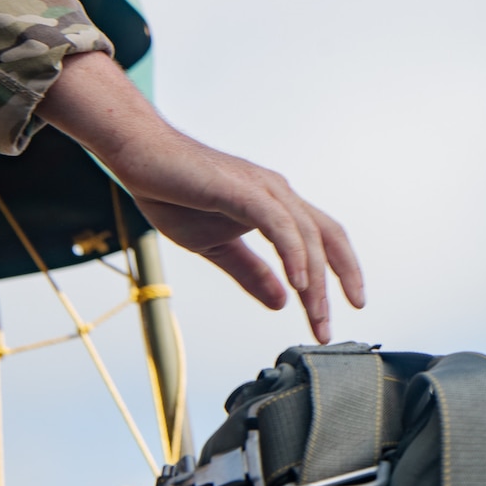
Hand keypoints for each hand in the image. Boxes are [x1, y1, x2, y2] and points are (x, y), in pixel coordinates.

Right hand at [40, 52, 364, 342]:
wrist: (138, 158)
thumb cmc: (174, 194)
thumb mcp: (218, 246)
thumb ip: (251, 273)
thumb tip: (282, 301)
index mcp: (278, 207)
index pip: (325, 240)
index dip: (343, 272)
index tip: (346, 308)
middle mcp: (280, 195)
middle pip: (326, 240)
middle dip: (335, 285)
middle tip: (327, 327)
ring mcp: (265, 189)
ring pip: (306, 236)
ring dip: (313, 280)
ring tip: (316, 313)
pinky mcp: (243, 190)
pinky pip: (278, 223)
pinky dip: (293, 253)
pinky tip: (297, 283)